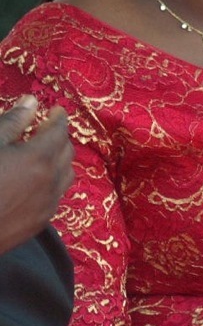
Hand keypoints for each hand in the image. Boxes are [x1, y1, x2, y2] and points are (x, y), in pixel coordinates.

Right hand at [0, 95, 73, 254]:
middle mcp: (50, 182)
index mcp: (39, 158)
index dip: (59, 118)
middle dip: (60, 137)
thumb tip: (31, 102)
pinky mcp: (39, 223)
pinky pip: (57, 196)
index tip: (56, 111)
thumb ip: (12, 122)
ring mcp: (47, 205)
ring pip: (66, 175)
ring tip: (44, 153)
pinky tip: (37, 180)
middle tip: (47, 129)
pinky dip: (54, 181)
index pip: (59, 131)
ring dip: (60, 160)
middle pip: (67, 152)